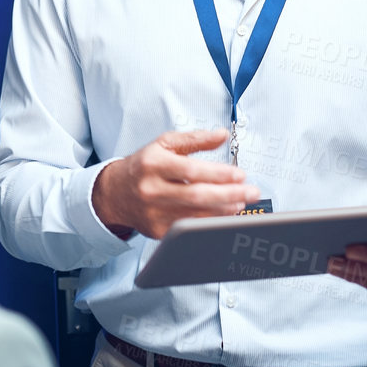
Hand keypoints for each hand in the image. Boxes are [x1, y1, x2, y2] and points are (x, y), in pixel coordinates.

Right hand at [92, 128, 263, 240]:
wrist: (115, 193)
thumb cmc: (143, 166)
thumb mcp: (164, 144)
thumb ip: (194, 139)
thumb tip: (221, 135)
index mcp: (153, 164)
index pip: (191, 171)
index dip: (219, 174)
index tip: (240, 174)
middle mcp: (151, 190)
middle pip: (197, 196)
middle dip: (229, 195)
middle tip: (251, 192)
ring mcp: (154, 213)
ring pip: (195, 216)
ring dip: (224, 210)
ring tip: (241, 203)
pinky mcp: (157, 231)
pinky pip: (189, 229)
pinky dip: (210, 223)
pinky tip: (224, 215)